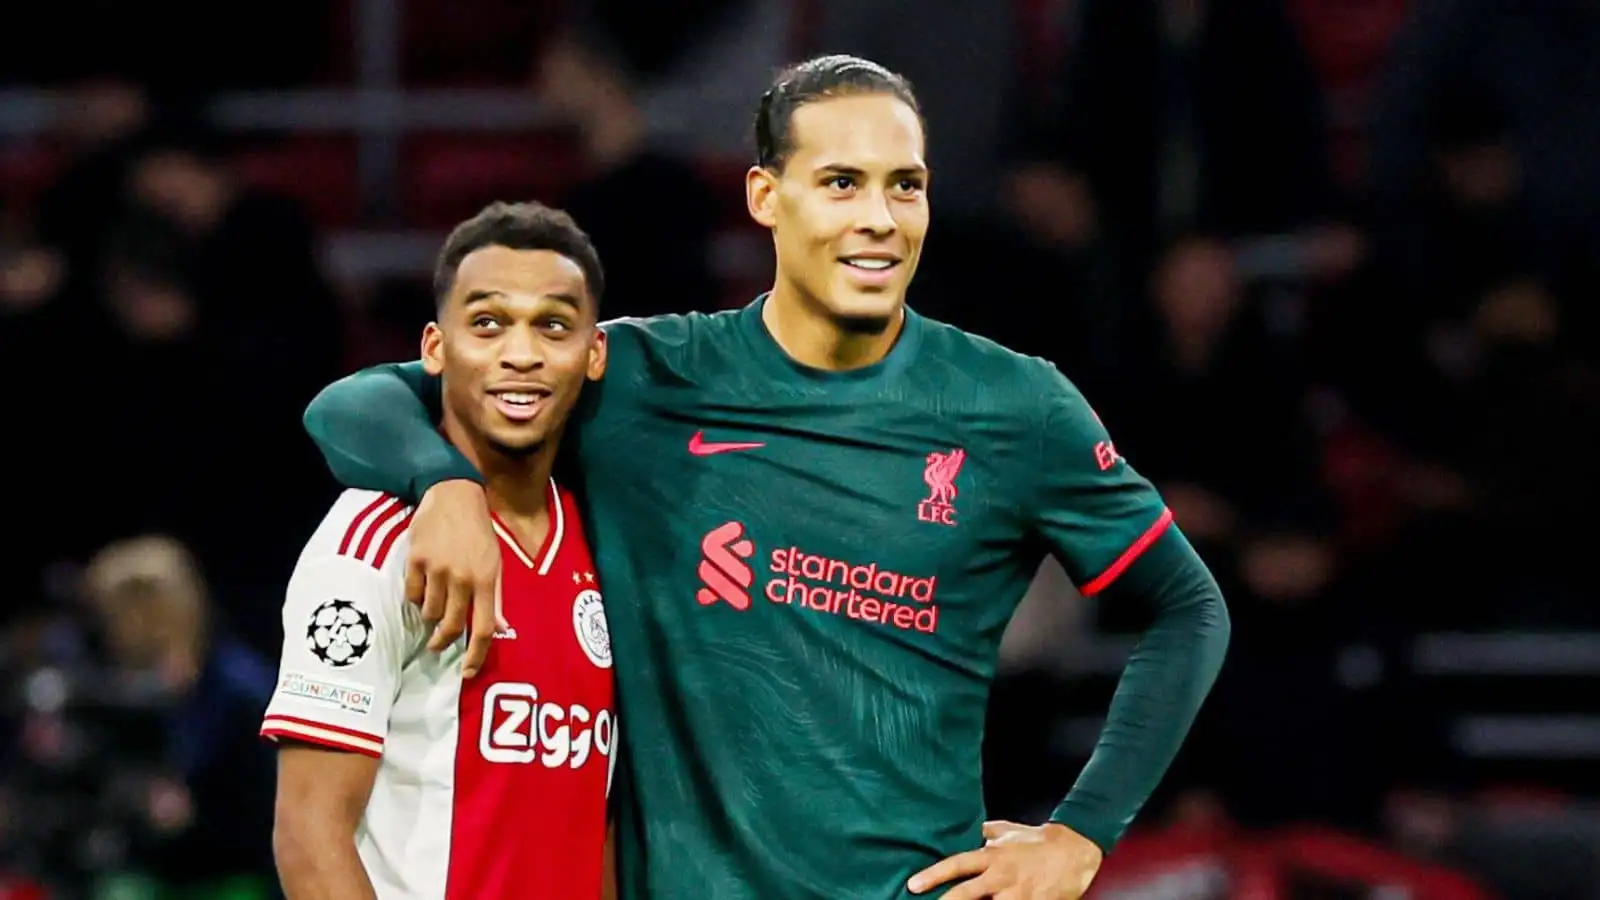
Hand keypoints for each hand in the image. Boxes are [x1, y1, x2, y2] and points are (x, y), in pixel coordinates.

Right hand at [406, 480, 503, 676]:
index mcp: (486, 579)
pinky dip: (416, 597)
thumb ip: (495, 597)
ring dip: (430, 616)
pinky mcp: (415, 560)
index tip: (467, 673)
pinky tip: (422, 586)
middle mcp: (462, 578)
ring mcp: (437, 569)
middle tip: (437, 646)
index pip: (483, 627)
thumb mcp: (495, 562)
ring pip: (429, 613)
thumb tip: (501, 629)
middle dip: (443, 642)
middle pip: (451, 626)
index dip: (476, 655)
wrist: (454, 495)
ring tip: (434, 604)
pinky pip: (411, 594)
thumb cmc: (478, 532)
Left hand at [909, 821, 1102, 898]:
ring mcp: (1018, 894)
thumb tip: (965, 828)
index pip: (957, 864)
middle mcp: (1002, 877)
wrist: (1075, 850)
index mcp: (992, 857)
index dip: (934, 875)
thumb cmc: (1039, 840)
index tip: (913, 885)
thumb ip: (985, 834)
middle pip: (966, 894)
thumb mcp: (1007, 832)